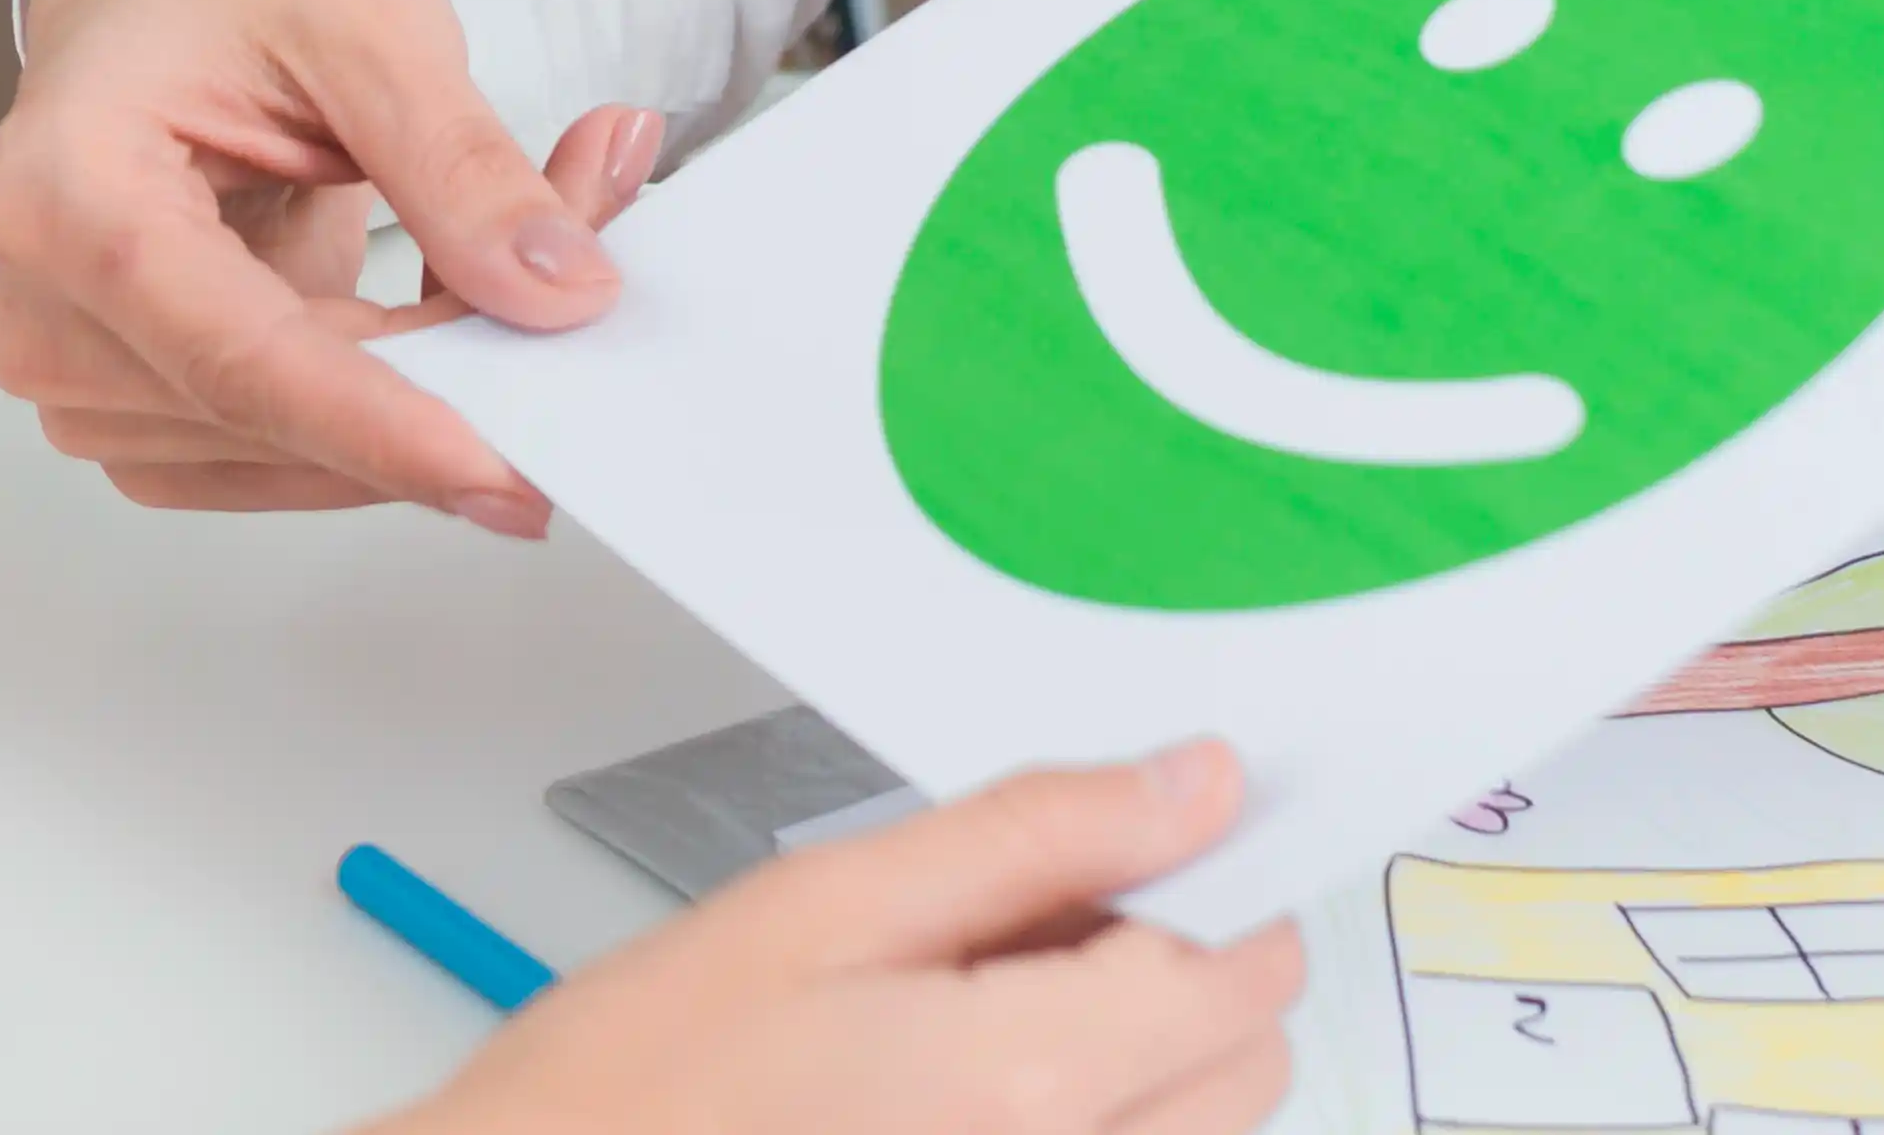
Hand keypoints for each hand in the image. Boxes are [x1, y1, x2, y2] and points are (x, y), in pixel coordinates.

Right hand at [0, 0, 666, 522]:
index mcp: (63, 191)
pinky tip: (448, 314)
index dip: (379, 427)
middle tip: (592, 284)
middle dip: (443, 376)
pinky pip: (279, 450)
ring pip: (287, 449)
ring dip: (422, 389)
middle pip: (269, 413)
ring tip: (522, 262)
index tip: (508, 472)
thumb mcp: (371, 23)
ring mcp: (80, 367)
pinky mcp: (139, 397)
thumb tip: (561, 298)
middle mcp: (43, 304)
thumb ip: (462, 168)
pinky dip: (382, 404)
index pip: (235, 357)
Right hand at [382, 745, 1308, 1134]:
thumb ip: (1032, 837)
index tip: (1151, 830)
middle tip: (1024, 914)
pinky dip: (1083, 1112)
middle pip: (1242, 1066)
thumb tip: (1196, 783)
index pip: (1244, 972)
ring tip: (970, 1001)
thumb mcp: (825, 906)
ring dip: (1135, 1048)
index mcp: (1032, 1086)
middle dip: (1179, 970)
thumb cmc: (639, 1082)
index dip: (1213, 880)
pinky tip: (955, 1075)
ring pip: (1191, 1128)